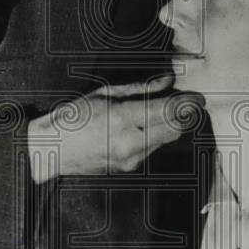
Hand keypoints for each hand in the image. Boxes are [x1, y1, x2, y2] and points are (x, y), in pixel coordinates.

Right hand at [26, 75, 203, 181]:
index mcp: (123, 118)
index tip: (197, 95)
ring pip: (167, 140)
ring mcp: (131, 158)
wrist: (52, 149)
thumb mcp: (104, 93)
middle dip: (184, 115)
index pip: (169, 111)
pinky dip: (156, 136)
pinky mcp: (129, 167)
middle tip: (186, 101)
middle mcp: (130, 142)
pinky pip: (153, 149)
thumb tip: (167, 80)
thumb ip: (140, 89)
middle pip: (176, 129)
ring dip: (170, 125)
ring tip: (161, 111)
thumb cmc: (73, 116)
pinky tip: (144, 126)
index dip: (187, 103)